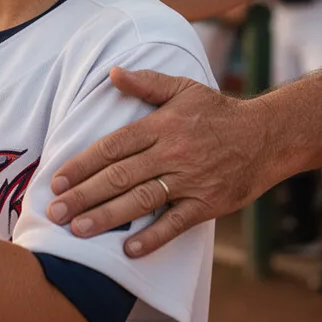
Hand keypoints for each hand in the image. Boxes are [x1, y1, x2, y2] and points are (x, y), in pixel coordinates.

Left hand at [45, 67, 285, 257]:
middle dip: (83, 195)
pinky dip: (153, 237)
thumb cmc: (218, 112)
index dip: (82, 164)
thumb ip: (146, 83)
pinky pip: (176, 224)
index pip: (112, 147)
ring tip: (77, 230)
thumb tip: (112, 72)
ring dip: (107, 216)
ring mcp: (190, 180)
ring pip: (141, 200)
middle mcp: (172, 153)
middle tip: (55, 212)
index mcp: (161, 126)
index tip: (57, 180)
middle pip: (119, 176)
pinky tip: (128, 249)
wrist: (267, 136)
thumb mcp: (183, 88)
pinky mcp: (208, 203)